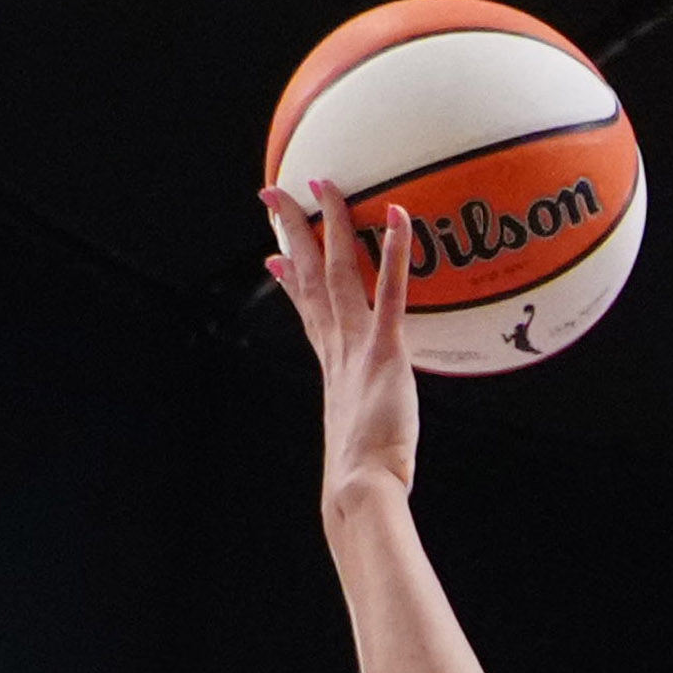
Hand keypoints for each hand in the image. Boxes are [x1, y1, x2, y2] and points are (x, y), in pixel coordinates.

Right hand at [268, 181, 425, 513]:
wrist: (359, 487)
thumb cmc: (365, 478)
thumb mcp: (359, 442)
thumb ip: (362, 425)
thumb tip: (364, 439)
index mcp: (330, 366)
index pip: (306, 310)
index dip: (289, 279)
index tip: (274, 255)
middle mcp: (336, 347)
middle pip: (309, 276)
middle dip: (290, 232)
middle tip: (275, 195)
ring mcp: (356, 345)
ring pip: (337, 271)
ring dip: (330, 224)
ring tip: (324, 184)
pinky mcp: (383, 350)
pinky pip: (390, 291)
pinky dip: (394, 252)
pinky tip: (399, 216)